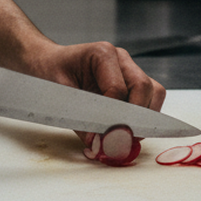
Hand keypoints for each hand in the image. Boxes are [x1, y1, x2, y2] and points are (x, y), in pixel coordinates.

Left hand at [19, 41, 165, 145]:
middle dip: (135, 119)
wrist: (46, 63)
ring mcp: (129, 69)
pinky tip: (123, 129)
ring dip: (143, 119)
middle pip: (145, 88)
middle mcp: (121, 59)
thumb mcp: (59, 97)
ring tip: (123, 136)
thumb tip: (100, 145)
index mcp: (102, 54)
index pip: (119, 89)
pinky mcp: (131, 82)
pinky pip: (149, 99)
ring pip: (154, 93)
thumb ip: (81, 122)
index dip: (115, 118)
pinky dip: (141, 117)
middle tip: (120, 141)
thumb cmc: (49, 72)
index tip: (107, 140)